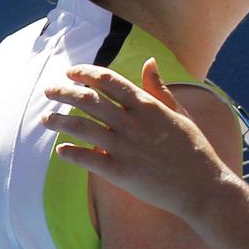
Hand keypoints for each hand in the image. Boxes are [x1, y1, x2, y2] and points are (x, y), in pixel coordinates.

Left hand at [43, 58, 222, 217]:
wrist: (203, 186)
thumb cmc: (194, 149)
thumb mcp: (179, 112)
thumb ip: (159, 88)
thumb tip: (149, 62)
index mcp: (147, 105)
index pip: (108, 80)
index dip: (85, 73)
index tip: (70, 72)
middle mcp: (132, 122)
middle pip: (88, 100)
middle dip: (63, 92)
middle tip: (49, 91)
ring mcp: (124, 147)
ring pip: (81, 127)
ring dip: (59, 120)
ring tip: (46, 119)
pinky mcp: (119, 172)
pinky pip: (86, 159)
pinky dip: (70, 153)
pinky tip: (60, 151)